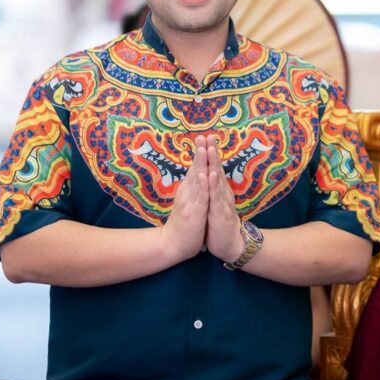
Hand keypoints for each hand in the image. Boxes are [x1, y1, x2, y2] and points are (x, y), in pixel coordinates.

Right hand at [160, 134, 210, 262]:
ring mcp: (189, 201)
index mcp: (188, 189)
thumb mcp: (189, 201)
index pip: (195, 167)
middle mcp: (187, 192)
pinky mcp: (193, 212)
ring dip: (200, 163)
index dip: (200, 153)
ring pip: (197, 179)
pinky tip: (205, 175)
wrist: (173, 244)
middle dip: (200, 152)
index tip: (205, 137)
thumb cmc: (184, 223)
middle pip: (195, 168)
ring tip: (204, 148)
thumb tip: (197, 174)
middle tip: (203, 135)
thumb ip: (193, 188)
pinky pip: (200, 197)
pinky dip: (203, 185)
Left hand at [202, 134, 244, 262]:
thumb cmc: (220, 223)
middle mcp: (222, 193)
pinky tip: (210, 176)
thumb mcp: (215, 203)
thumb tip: (208, 175)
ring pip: (217, 180)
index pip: (214, 168)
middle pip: (217, 169)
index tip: (206, 137)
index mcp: (219, 190)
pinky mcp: (220, 213)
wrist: (231, 244)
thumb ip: (213, 189)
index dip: (210, 153)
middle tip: (209, 136)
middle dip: (213, 152)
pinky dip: (213, 186)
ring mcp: (222, 202)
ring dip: (214, 164)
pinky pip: (215, 198)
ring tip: (210, 150)